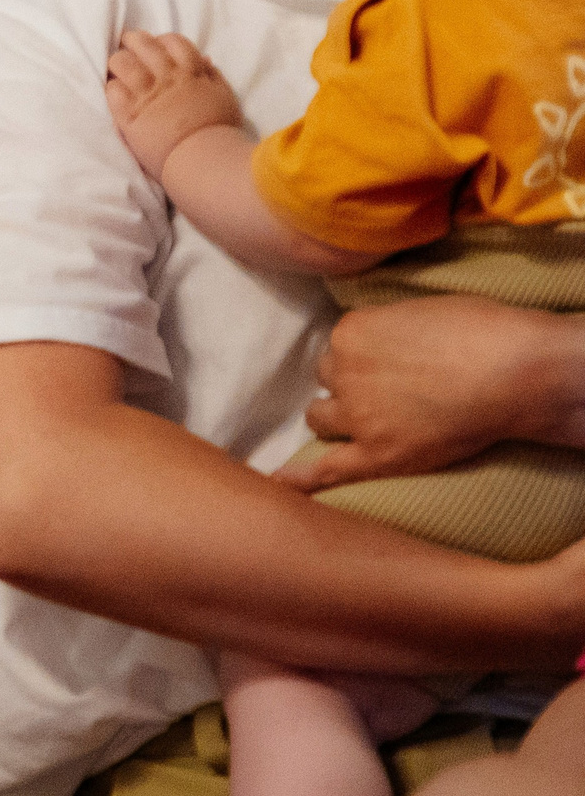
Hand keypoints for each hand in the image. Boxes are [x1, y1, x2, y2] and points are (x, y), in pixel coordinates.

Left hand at [104, 30, 243, 182]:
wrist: (203, 158)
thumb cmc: (219, 130)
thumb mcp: (223, 97)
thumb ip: (212, 77)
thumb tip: (204, 60)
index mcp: (191, 73)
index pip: (173, 41)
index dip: (161, 40)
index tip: (156, 46)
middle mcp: (166, 78)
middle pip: (143, 46)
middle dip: (133, 41)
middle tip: (128, 45)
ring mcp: (146, 95)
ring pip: (122, 63)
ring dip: (118, 61)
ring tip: (117, 66)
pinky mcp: (129, 115)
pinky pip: (112, 91)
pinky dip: (112, 88)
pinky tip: (115, 92)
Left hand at [279, 298, 582, 489]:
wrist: (513, 372)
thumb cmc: (481, 332)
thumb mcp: (418, 310)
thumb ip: (387, 327)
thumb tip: (382, 336)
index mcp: (351, 332)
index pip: (338, 348)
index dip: (361, 359)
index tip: (383, 365)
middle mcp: (343, 372)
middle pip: (327, 382)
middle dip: (347, 387)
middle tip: (382, 394)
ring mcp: (358, 416)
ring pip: (321, 419)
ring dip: (336, 421)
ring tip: (361, 426)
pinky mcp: (379, 454)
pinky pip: (329, 470)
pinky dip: (302, 479)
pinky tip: (282, 485)